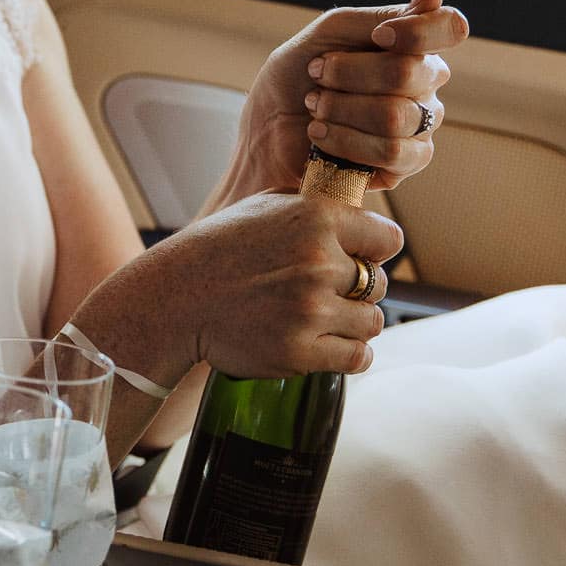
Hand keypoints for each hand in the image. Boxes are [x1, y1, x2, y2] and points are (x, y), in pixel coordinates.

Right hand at [141, 192, 404, 377]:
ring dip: (352, 323)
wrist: (177, 297)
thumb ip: (318, 209)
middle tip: (324, 293)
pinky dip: (348, 354)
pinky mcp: (299, 352)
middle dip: (356, 290)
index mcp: (316, 219)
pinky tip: (327, 344)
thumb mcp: (267, 207)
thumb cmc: (221, 248)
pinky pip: (357, 357)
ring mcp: (309, 310)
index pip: (388, 239)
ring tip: (321, 319)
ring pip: (372, 323)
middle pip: (380, 285)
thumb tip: (363, 218)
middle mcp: (318, 262)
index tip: (356, 260)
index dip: (374, 251)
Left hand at [236, 0, 467, 192]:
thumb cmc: (297, 75)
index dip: (416, 32)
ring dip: (340, 109)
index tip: (377, 36)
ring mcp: (421, 125)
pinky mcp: (407, 162)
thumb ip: (382, 16)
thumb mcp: (329, 33)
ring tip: (314, 107)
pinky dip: (345, 140)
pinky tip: (321, 135)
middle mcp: (426, 83)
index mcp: (414, 45)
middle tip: (316, 75)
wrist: (265, 128)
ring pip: (396, 116)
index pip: (449, 28)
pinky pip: (391, 152)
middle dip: (347, 73)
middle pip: (410, 71)